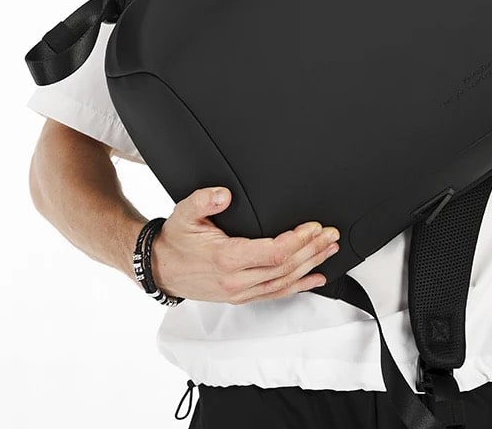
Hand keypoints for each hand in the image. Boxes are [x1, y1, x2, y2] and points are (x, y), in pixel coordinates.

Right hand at [150, 187, 339, 304]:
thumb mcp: (184, 212)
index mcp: (227, 258)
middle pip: (285, 267)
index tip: (314, 227)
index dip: (299, 240)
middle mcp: (237, 280)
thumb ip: (204, 200)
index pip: (274, 252)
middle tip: (331, 235)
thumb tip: (223, 194)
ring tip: (329, 250)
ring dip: (311, 265)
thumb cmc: (175, 240)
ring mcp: (240, 291)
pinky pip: (276, 293)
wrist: (160, 268)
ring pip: (285, 281)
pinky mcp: (242, 296)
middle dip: (313, 250)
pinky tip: (316, 277)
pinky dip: (299, 286)